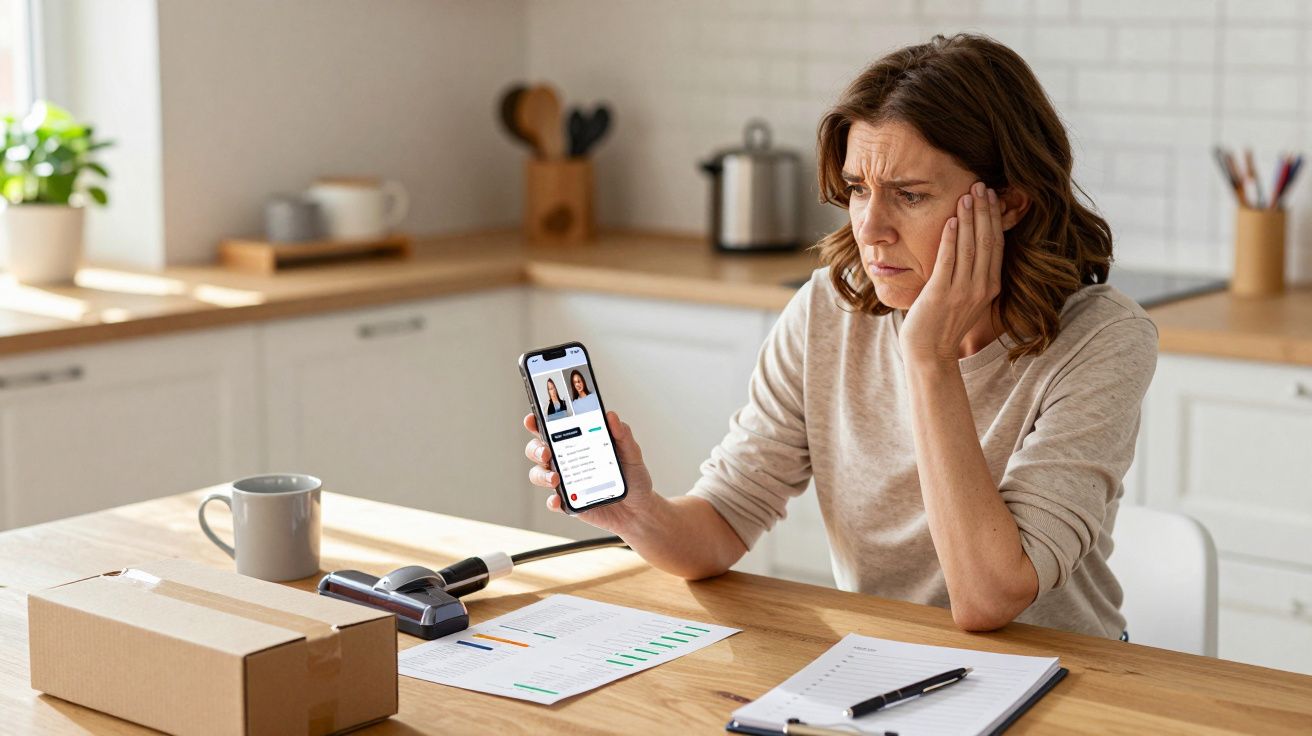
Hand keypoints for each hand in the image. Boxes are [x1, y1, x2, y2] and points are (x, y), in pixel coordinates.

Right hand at [522, 410, 656, 534]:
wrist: (639, 509)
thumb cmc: (632, 477)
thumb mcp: (631, 453)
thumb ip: (622, 435)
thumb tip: (612, 416)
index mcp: (577, 443)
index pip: (552, 428)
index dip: (537, 422)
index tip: (532, 419)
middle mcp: (567, 460)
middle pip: (538, 450)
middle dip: (536, 449)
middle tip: (546, 452)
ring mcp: (566, 482)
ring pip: (539, 474)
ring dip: (542, 475)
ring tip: (555, 479)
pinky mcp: (569, 502)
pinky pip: (553, 501)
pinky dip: (552, 501)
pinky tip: (558, 500)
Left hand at [898, 181, 1003, 364]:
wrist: (930, 353)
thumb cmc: (942, 324)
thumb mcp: (965, 298)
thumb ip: (970, 275)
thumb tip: (967, 246)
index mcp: (990, 287)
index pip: (997, 245)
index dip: (994, 218)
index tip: (991, 196)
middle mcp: (982, 288)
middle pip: (988, 241)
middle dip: (985, 210)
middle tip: (981, 185)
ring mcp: (963, 291)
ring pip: (971, 247)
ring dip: (970, 218)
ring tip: (968, 194)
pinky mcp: (941, 294)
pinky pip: (949, 261)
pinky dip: (951, 238)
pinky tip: (952, 220)